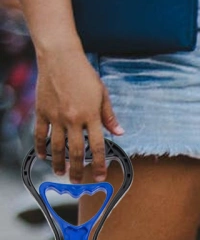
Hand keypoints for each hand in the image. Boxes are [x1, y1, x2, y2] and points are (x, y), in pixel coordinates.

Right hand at [34, 48, 122, 182]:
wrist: (60, 58)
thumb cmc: (84, 74)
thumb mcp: (103, 94)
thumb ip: (109, 116)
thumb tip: (119, 133)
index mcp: (91, 116)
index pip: (98, 147)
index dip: (100, 164)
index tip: (100, 176)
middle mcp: (73, 119)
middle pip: (77, 151)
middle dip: (78, 169)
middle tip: (78, 181)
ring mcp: (56, 116)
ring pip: (57, 146)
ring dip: (59, 163)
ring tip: (61, 173)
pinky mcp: (42, 111)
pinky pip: (40, 134)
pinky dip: (41, 147)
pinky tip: (43, 156)